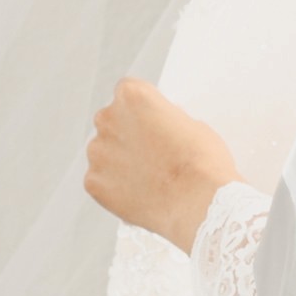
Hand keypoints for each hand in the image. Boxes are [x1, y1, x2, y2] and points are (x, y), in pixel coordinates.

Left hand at [85, 74, 241, 253]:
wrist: (199, 203)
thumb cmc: (202, 162)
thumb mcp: (192, 124)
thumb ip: (165, 118)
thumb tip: (157, 125)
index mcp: (132, 96)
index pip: (127, 92)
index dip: (142, 110)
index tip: (151, 123)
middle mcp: (108, 119)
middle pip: (111, 121)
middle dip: (127, 134)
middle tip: (150, 154)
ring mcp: (98, 152)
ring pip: (103, 151)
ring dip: (118, 160)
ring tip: (147, 178)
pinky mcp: (93, 182)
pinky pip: (99, 180)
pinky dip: (114, 187)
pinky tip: (138, 194)